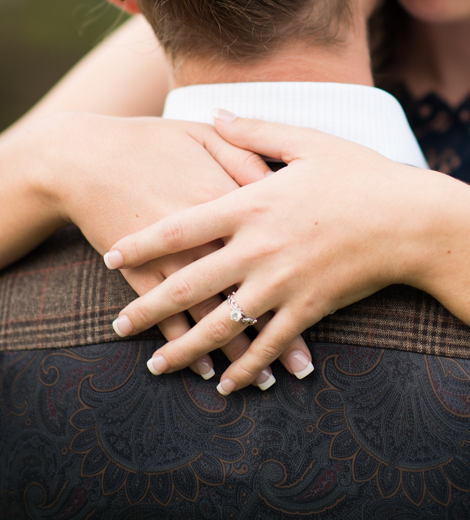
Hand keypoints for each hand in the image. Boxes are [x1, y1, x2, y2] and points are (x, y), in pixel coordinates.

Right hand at [11, 111, 311, 383]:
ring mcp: (172, 260)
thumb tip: (279, 175)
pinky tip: (209, 372)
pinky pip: (171, 321)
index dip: (305, 271)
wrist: (84, 157)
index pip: (275, 241)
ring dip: (237, 353)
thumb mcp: (205, 135)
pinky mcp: (141, 275)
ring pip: (212, 316)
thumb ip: (248, 151)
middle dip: (277, 332)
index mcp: (228, 197)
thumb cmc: (152, 141)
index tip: (335, 297)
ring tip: (266, 384)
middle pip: (248, 290)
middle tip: (304, 367)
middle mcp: (206, 236)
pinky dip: (191, 347)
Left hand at [104, 116, 439, 392]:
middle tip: (117, 326)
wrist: (413, 220)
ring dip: (185, 349)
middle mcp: (259, 248)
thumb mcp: (309, 141)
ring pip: (221, 325)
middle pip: (189, 283)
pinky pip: (268, 345)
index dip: (142, 243)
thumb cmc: (361, 174)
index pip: (183, 226)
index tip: (111, 255)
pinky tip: (225, 385)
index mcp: (253, 203)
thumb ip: (256, 130)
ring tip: (156, 365)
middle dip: (148, 307)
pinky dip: (245, 368)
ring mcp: (283, 283)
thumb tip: (215, 113)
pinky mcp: (310, 309)